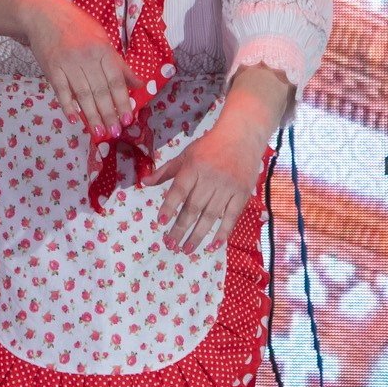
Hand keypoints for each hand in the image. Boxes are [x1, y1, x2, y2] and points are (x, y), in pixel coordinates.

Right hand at [24, 0, 136, 138]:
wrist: (43, 14)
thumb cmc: (77, 26)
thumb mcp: (102, 39)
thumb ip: (119, 64)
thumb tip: (138, 84)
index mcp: (102, 50)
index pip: (116, 81)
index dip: (122, 101)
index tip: (128, 119)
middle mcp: (86, 58)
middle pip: (100, 91)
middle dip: (109, 114)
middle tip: (115, 132)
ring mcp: (67, 64)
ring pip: (83, 94)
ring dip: (92, 116)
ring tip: (99, 132)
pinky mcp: (51, 68)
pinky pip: (61, 91)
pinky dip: (67, 105)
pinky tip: (74, 118)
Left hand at [144, 110, 266, 252]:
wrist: (241, 137)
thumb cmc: (208, 146)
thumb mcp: (185, 155)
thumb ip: (166, 171)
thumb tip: (144, 183)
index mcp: (193, 167)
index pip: (179, 190)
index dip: (169, 207)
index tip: (160, 222)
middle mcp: (210, 178)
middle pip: (193, 207)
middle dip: (180, 228)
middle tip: (170, 244)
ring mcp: (228, 187)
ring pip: (211, 215)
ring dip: (198, 235)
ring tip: (186, 249)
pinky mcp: (242, 194)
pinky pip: (231, 217)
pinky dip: (223, 232)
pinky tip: (212, 246)